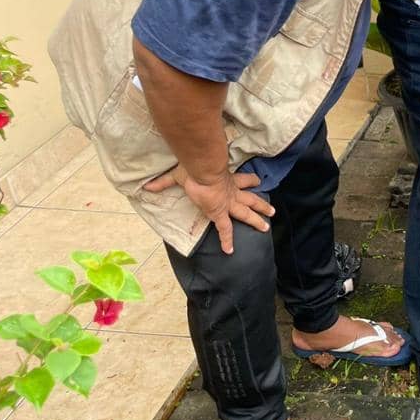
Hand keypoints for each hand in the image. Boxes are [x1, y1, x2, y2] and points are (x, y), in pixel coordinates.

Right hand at [144, 166, 271, 253]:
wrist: (203, 171)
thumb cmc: (195, 168)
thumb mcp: (179, 174)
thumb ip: (164, 181)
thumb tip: (148, 185)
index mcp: (227, 180)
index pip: (243, 180)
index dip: (250, 181)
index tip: (258, 181)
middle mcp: (232, 192)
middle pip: (251, 199)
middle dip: (261, 205)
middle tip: (272, 210)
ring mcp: (228, 204)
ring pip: (246, 213)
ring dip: (257, 219)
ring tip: (266, 226)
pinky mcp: (220, 213)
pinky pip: (225, 229)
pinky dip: (227, 240)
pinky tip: (229, 250)